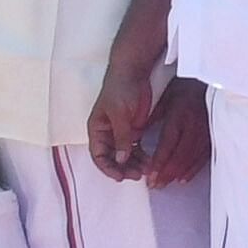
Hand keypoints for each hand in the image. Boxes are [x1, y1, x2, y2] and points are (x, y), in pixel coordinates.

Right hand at [88, 58, 159, 180]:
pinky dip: (141, 155)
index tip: (120, 176)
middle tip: (137, 175)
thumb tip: (120, 160)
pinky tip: (150, 160)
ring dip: (134, 164)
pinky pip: (135, 147)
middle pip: (111, 158)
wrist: (134, 72)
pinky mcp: (133, 129)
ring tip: (147, 170)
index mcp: (97, 129)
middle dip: (123, 168)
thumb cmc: (120, 89)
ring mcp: (121, 132)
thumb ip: (121, 138)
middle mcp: (107, 133)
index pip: (98, 155)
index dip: (107, 168)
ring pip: (125, 155)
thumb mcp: (119, 115)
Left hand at [142, 78, 210, 188]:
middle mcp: (193, 126)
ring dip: (178, 173)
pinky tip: (183, 178)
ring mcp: (205, 131)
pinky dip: (193, 168)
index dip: (159, 163)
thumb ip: (149, 119)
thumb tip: (135, 137)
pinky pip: (204, 156)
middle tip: (155, 185)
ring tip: (166, 183)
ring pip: (192, 158)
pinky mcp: (212, 134)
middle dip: (166, 173)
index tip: (150, 176)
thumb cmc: (180, 90)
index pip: (167, 145)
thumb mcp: (162, 101)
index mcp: (179, 117)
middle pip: (179, 156)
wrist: (205, 80)